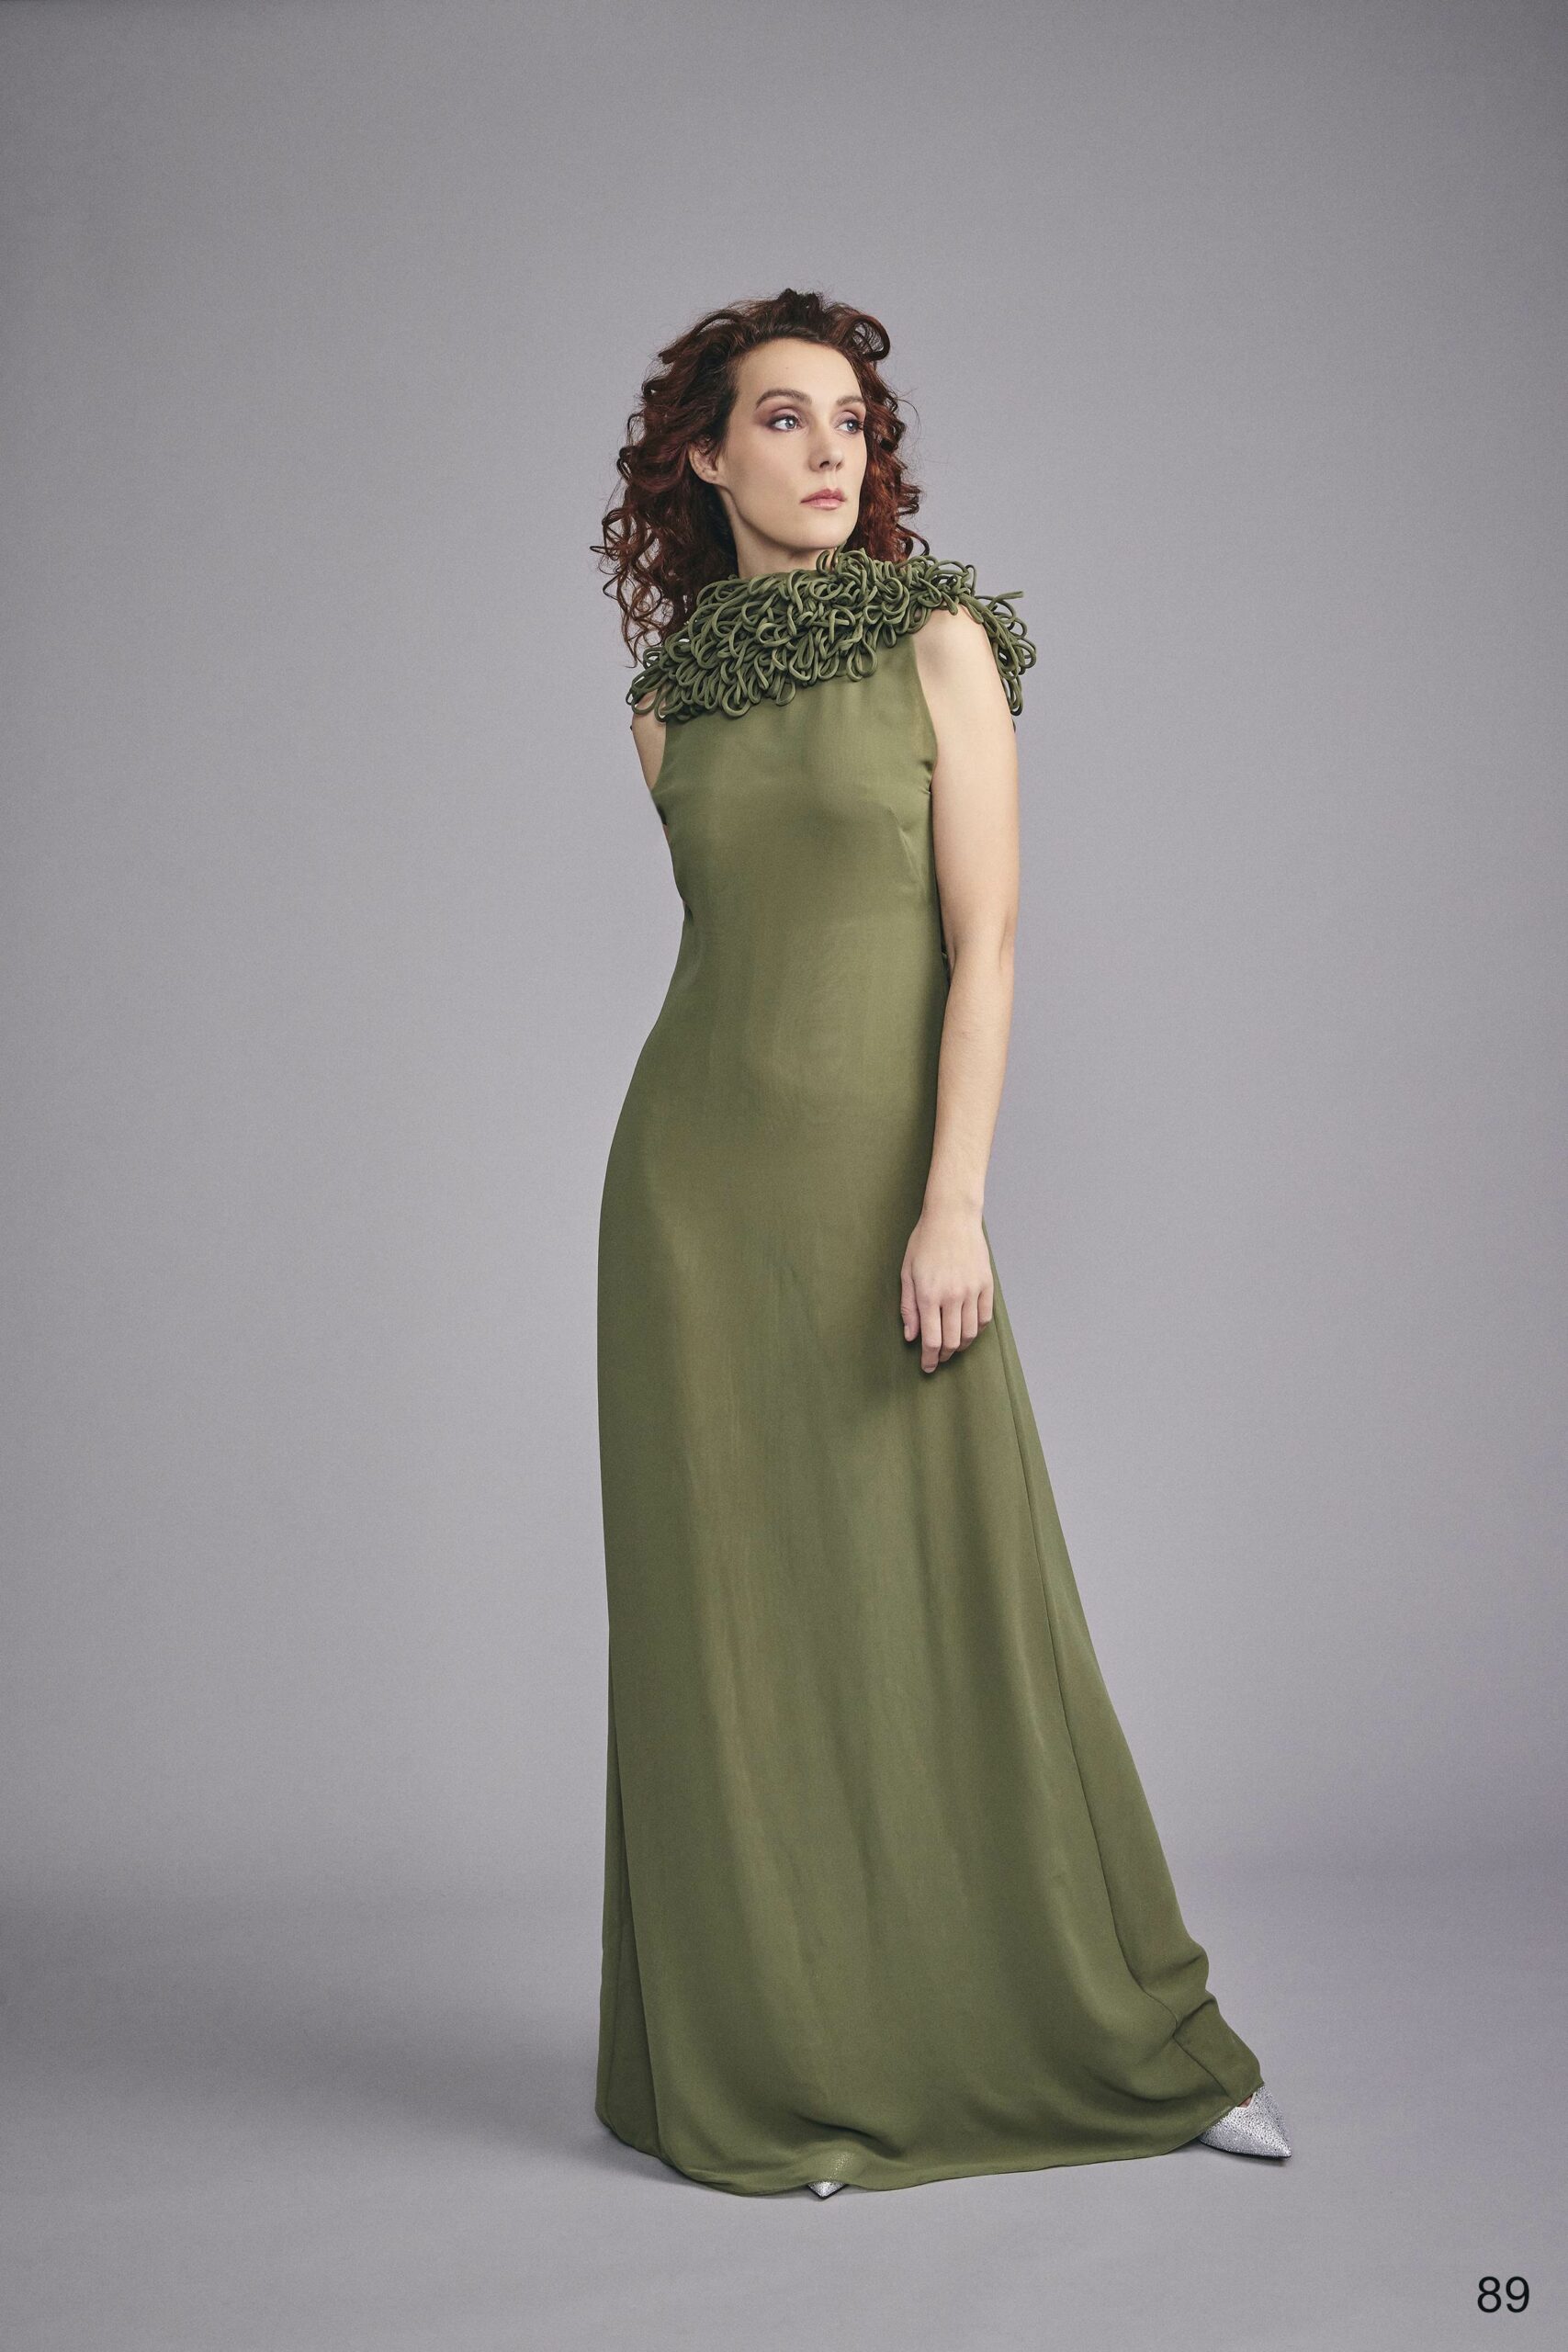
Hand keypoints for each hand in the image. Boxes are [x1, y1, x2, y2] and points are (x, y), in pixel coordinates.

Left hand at [900, 1203, 993, 1373]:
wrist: (952, 1217)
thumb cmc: (924, 1242)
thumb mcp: (907, 1273)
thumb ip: (908, 1308)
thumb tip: (911, 1337)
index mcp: (929, 1295)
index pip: (932, 1340)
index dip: (929, 1359)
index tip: (927, 1367)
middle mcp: (952, 1296)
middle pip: (952, 1342)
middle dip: (944, 1356)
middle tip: (939, 1359)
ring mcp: (972, 1291)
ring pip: (970, 1333)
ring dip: (961, 1346)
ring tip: (953, 1347)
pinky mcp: (986, 1285)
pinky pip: (984, 1318)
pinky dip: (976, 1330)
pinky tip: (968, 1330)